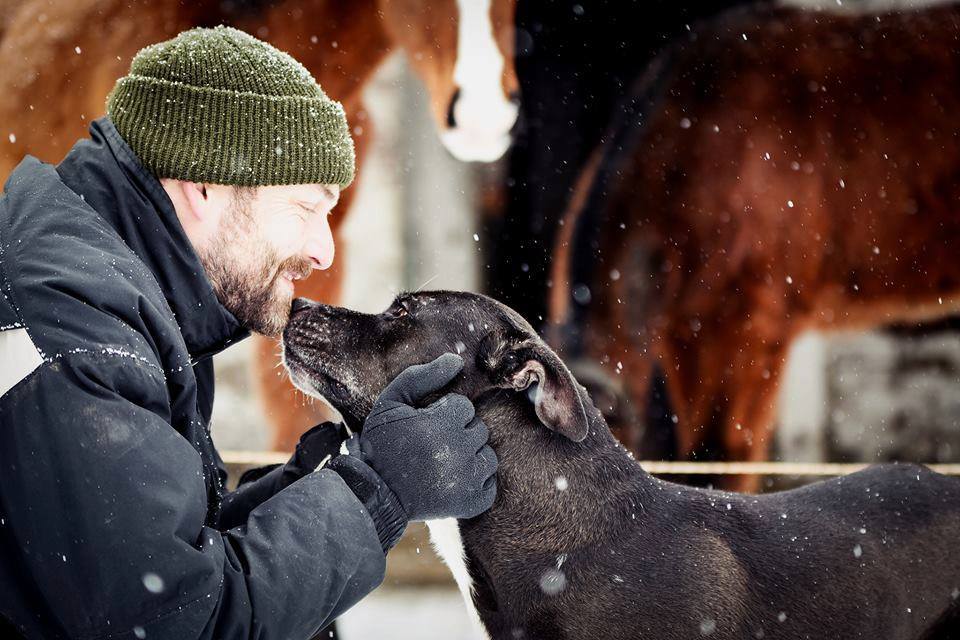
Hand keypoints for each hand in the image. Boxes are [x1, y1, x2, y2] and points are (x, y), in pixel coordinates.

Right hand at [351, 353, 497, 520]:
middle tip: (432, 446)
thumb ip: (422, 376)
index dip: (443, 414)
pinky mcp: (471, 502)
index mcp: (442, 424)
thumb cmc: (382, 444)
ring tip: (444, 463)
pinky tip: (453, 481)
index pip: (464, 407)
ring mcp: (467, 479)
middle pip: (478, 430)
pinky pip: (489, 483)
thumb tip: (457, 361)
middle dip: (457, 433)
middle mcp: (458, 451)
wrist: (374, 492)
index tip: (425, 426)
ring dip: (470, 456)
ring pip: (487, 456)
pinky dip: (475, 483)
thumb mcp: (392, 402)